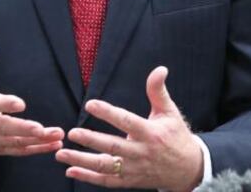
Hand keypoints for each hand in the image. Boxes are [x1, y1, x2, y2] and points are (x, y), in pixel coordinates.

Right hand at [0, 34, 64, 158]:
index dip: (4, 104)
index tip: (20, 103)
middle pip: (3, 128)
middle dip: (22, 129)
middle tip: (40, 129)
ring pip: (14, 142)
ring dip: (36, 141)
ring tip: (56, 135)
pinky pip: (19, 151)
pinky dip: (36, 150)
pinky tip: (54, 144)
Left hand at [55, 66, 203, 190]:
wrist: (188, 169)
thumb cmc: (176, 137)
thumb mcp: (170, 112)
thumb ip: (158, 91)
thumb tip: (159, 69)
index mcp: (151, 133)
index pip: (126, 121)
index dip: (108, 113)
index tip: (90, 104)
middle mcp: (141, 152)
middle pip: (112, 146)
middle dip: (90, 140)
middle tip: (71, 132)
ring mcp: (134, 168)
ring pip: (105, 166)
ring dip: (82, 161)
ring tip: (62, 153)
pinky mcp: (129, 180)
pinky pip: (106, 180)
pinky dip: (88, 177)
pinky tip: (71, 170)